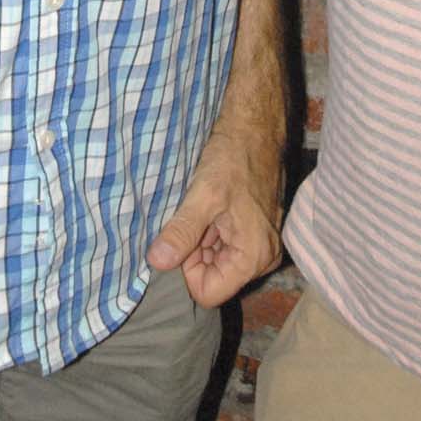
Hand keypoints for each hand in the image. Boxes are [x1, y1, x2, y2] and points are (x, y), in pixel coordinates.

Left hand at [147, 128, 281, 305]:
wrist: (256, 127)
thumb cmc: (233, 157)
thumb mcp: (203, 194)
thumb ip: (182, 232)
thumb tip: (157, 262)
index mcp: (253, 257)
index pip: (207, 293)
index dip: (188, 269)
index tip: (186, 235)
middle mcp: (263, 258)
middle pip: (214, 279)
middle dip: (196, 254)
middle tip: (196, 216)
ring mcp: (262, 246)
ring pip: (217, 262)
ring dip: (203, 241)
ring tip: (204, 208)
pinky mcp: (257, 233)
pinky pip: (226, 247)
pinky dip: (212, 232)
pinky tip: (212, 207)